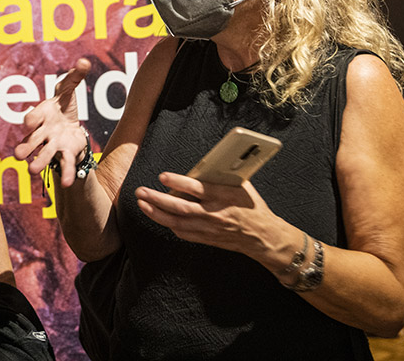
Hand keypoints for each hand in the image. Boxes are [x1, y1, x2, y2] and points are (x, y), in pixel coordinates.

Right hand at [12, 59, 90, 187]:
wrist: (69, 126)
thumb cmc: (63, 106)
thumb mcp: (68, 90)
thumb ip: (74, 77)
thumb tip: (84, 62)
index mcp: (41, 115)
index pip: (31, 118)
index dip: (30, 120)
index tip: (29, 123)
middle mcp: (43, 132)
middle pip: (32, 140)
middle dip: (26, 147)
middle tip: (19, 156)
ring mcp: (53, 144)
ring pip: (44, 155)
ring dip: (39, 162)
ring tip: (31, 171)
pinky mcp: (65, 153)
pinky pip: (65, 164)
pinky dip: (67, 173)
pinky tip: (68, 183)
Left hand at [134, 172, 282, 257]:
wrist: (262, 236)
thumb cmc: (252, 206)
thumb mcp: (242, 185)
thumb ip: (223, 175)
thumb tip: (205, 164)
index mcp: (223, 197)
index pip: (196, 189)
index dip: (178, 182)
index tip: (162, 176)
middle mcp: (213, 214)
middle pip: (180, 207)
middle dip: (157, 199)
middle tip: (141, 192)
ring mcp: (208, 228)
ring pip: (177, 222)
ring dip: (157, 213)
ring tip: (142, 204)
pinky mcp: (206, 239)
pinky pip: (183, 233)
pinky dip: (169, 225)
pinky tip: (158, 217)